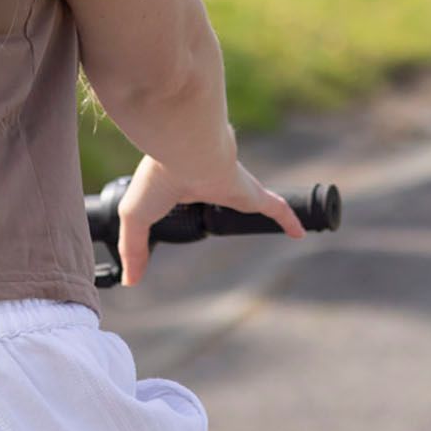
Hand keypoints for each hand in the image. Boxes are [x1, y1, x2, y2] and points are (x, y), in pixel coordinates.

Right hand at [115, 152, 305, 288]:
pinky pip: (276, 208)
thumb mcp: (137, 217)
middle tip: (238, 207)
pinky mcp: (252, 192)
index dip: (194, 196)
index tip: (194, 199)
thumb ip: (135, 248)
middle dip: (234, 196)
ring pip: (255, 198)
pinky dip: (288, 219)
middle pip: (228, 191)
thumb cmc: (158, 178)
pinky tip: (299, 233)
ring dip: (266, 207)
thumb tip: (131, 280)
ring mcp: (236, 186)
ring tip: (278, 220)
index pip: (193, 191)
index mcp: (185, 182)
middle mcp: (213, 180)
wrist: (185, 149)